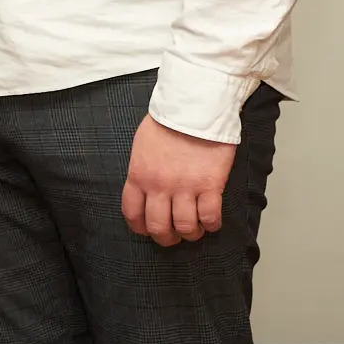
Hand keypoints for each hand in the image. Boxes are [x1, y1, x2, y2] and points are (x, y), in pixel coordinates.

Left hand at [121, 114, 235, 246]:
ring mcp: (185, 187)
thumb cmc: (169, 121)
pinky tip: (212, 221)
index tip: (148, 230)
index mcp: (139, 175)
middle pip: (159, 227)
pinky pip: (210, 217)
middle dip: (166, 238)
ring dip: (191, 233)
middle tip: (174, 235)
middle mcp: (159, 185)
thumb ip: (143, 170)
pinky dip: (211, 224)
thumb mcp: (143, 146)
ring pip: (185, 227)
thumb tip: (146, 189)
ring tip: (195, 228)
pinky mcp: (210, 185)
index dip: (140, 228)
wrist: (194, 106)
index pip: (132, 213)